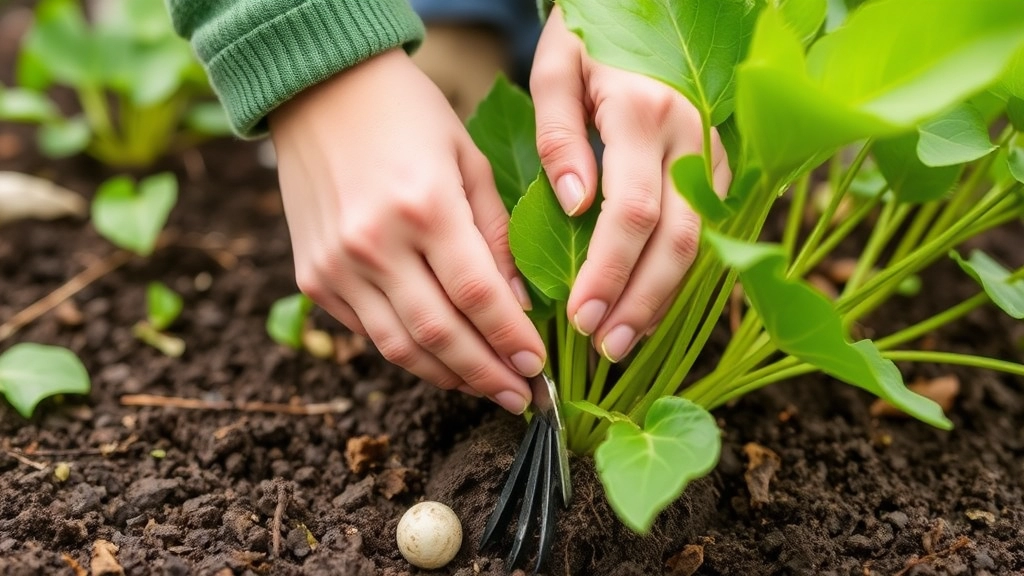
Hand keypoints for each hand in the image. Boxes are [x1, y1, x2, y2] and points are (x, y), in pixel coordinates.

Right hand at [269, 50, 544, 413]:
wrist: (319, 90)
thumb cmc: (408, 115)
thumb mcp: (469, 160)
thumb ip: (497, 235)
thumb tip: (521, 304)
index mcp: (423, 206)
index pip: (478, 295)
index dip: (512, 340)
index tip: (540, 368)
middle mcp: (373, 243)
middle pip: (438, 334)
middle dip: (486, 374)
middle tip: (521, 397)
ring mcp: (335, 265)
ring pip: (398, 347)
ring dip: (447, 376)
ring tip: (486, 389)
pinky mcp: (312, 277)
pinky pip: (367, 332)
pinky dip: (408, 352)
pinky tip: (441, 360)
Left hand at [531, 8, 730, 361]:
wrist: (644, 4)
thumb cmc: (588, 35)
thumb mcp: (558, 68)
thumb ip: (559, 135)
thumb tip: (573, 203)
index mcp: (646, 113)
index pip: (632, 212)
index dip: (608, 271)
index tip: (578, 315)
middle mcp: (691, 136)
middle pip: (675, 240)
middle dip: (639, 301)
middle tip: (603, 346)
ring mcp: (711, 152)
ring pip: (699, 242)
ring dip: (662, 298)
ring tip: (623, 339)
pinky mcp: (715, 165)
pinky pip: (703, 230)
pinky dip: (675, 273)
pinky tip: (647, 304)